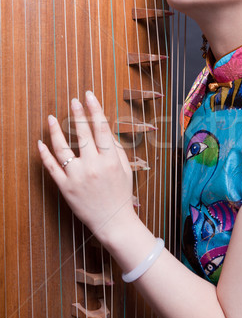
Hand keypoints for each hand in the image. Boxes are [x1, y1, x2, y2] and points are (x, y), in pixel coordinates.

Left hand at [38, 91, 134, 243]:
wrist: (113, 222)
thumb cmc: (121, 194)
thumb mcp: (126, 169)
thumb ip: (116, 148)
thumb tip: (105, 128)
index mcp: (111, 160)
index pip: (101, 129)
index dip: (94, 110)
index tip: (89, 96)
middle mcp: (94, 166)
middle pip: (83, 134)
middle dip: (77, 114)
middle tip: (73, 100)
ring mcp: (77, 177)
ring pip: (63, 149)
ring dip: (56, 131)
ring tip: (51, 118)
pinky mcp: (66, 188)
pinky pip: (52, 168)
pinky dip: (45, 154)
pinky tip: (40, 143)